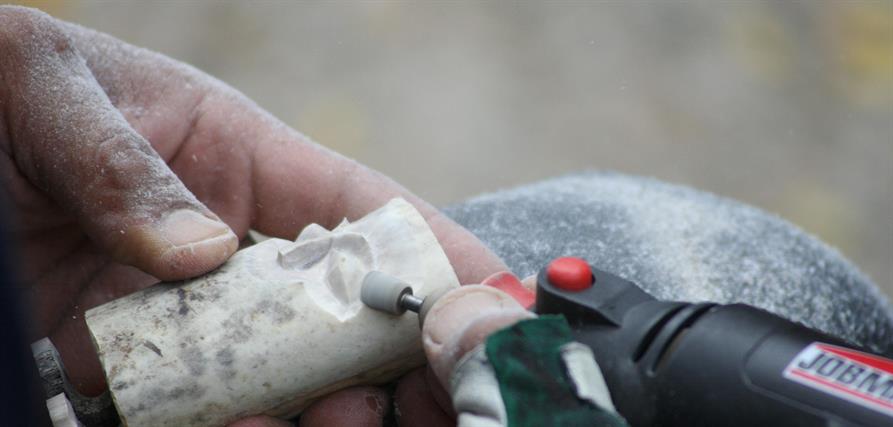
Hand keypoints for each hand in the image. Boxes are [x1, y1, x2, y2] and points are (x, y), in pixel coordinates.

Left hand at [0, 6, 505, 424]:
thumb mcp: (56, 100)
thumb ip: (124, 171)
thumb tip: (202, 254)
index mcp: (238, 163)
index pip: (364, 210)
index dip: (438, 253)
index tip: (497, 298)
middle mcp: (228, 246)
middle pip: (341, 310)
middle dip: (392, 355)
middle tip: (414, 396)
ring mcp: (184, 313)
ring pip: (282, 373)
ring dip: (321, 405)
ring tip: (330, 421)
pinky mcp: (130, 364)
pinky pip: (199, 407)